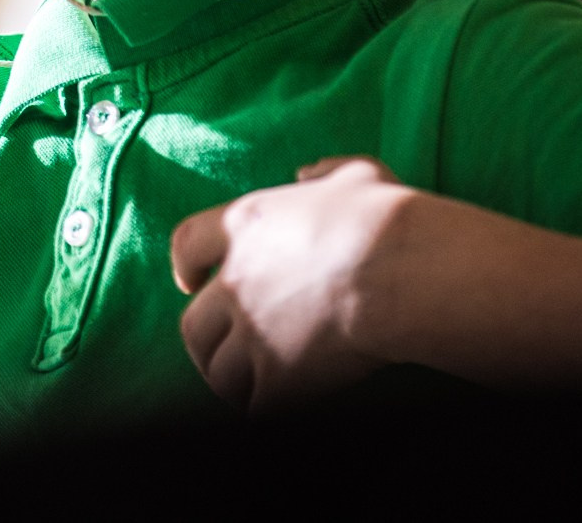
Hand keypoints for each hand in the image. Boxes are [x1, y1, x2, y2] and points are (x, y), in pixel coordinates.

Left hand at [170, 157, 413, 411]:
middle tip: (218, 352)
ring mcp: (253, 332)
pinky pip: (254, 404)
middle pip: (193, 325)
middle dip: (203, 342)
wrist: (398, 270)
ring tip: (244, 388)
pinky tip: (276, 407)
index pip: (185, 244)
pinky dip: (261, 408)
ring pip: (218, 371)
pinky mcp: (279, 376)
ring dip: (229, 380)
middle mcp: (235, 282)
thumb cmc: (381, 218)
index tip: (188, 282)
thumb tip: (306, 173)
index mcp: (243, 227)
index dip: (183, 265)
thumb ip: (323, 173)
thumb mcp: (353, 175)